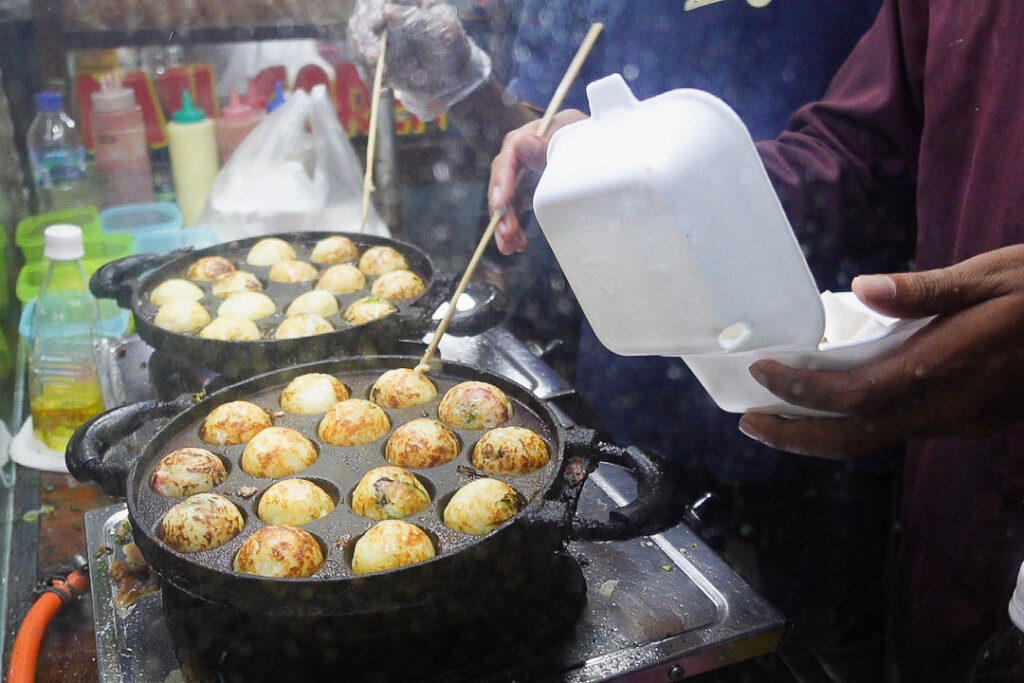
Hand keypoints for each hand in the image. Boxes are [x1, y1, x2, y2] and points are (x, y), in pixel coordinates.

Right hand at [347, 0, 490, 119]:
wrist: (450, 79)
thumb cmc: (452, 48)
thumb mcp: (443, 31)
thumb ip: (420, 20)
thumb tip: (388, 11)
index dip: (372, 8)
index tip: (377, 23)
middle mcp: (386, 12)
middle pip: (362, 16)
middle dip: (365, 38)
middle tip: (376, 59)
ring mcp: (377, 34)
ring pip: (357, 40)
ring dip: (365, 60)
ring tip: (385, 78)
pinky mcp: (373, 55)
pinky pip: (362, 63)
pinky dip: (369, 76)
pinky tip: (384, 89)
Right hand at [488, 110, 587, 254]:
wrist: (611, 152)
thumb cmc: (596, 144)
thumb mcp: (575, 144)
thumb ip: (548, 147)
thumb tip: (521, 143)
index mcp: (535, 132)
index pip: (511, 154)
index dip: (503, 179)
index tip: (502, 202)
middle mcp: (525, 150)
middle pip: (504, 179)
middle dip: (502, 209)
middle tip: (506, 233)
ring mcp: (526, 169)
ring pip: (507, 197)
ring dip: (506, 223)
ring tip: (510, 247)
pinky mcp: (530, 186)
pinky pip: (516, 207)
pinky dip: (515, 226)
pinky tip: (517, 244)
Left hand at [737, 245, 1023, 458]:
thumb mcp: (993, 274)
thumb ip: (926, 290)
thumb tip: (864, 288)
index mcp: (948, 367)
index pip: (856, 394)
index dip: (802, 390)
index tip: (761, 372)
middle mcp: (949, 406)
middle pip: (856, 437)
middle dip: (797, 437)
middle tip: (748, 422)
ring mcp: (961, 420)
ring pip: (877, 438)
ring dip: (822, 433)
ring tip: (778, 413)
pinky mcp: (970, 419)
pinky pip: (900, 427)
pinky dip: (857, 421)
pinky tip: (836, 399)